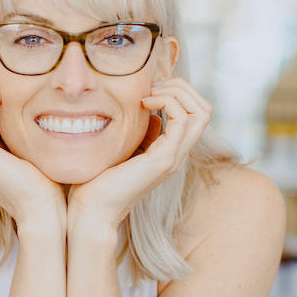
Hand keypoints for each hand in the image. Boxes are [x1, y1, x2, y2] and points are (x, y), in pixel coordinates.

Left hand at [68, 77, 211, 235]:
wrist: (92, 210)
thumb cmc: (99, 182)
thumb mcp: (126, 149)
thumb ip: (144, 134)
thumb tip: (152, 114)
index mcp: (170, 151)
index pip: (195, 112)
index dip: (177, 92)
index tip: (148, 89)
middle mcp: (177, 154)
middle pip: (204, 109)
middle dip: (181, 87)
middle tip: (151, 86)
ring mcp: (173, 157)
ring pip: (200, 112)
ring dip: (176, 92)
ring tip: (148, 93)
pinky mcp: (163, 160)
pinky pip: (182, 120)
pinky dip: (166, 102)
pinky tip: (143, 104)